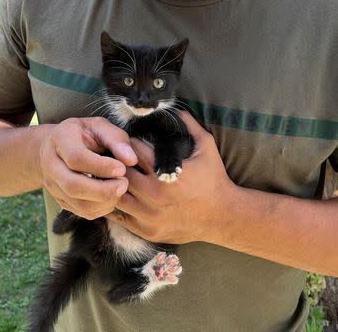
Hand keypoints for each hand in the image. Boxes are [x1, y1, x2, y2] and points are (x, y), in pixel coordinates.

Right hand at [39, 117, 137, 219]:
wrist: (59, 145)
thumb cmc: (85, 133)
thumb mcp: (100, 127)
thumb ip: (116, 140)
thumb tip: (131, 160)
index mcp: (60, 139)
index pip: (76, 158)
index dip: (102, 167)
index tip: (122, 168)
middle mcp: (50, 164)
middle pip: (73, 185)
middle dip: (103, 190)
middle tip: (124, 184)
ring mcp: (52, 184)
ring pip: (77, 202)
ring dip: (104, 201)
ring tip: (120, 189)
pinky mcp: (60, 199)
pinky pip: (81, 212)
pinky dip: (101, 208)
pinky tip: (111, 197)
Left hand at [108, 112, 235, 244]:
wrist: (223, 216)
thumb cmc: (214, 179)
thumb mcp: (207, 147)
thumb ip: (190, 125)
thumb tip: (176, 107)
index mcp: (165, 173)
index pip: (133, 151)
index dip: (130, 144)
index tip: (131, 143)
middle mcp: (154, 195)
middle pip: (121, 172)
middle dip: (118, 163)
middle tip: (118, 158)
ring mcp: (149, 215)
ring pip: (117, 194)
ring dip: (115, 184)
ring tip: (117, 177)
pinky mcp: (147, 231)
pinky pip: (120, 217)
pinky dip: (117, 205)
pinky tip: (121, 195)